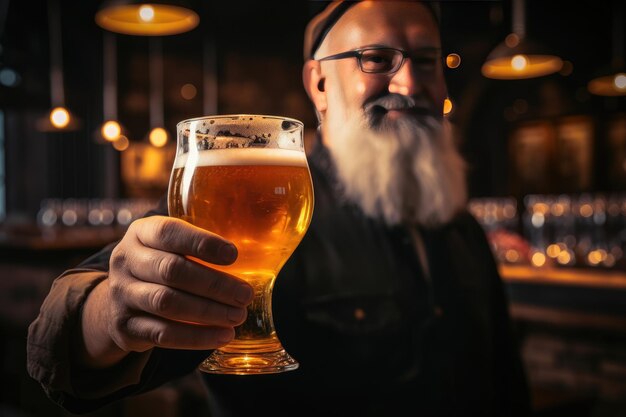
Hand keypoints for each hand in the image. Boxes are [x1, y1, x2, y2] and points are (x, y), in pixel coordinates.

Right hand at [79, 216, 253, 365]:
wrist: (119, 300)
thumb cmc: (161, 264)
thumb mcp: (171, 245)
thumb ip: (201, 244)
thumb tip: (258, 249)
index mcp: (141, 232)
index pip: (169, 232)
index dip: (202, 243)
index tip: (234, 255)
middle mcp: (126, 260)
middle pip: (172, 271)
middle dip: (214, 284)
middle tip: (245, 294)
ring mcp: (121, 294)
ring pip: (167, 303)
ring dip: (208, 312)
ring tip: (238, 316)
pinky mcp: (124, 327)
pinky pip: (162, 334)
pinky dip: (196, 338)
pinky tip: (222, 336)